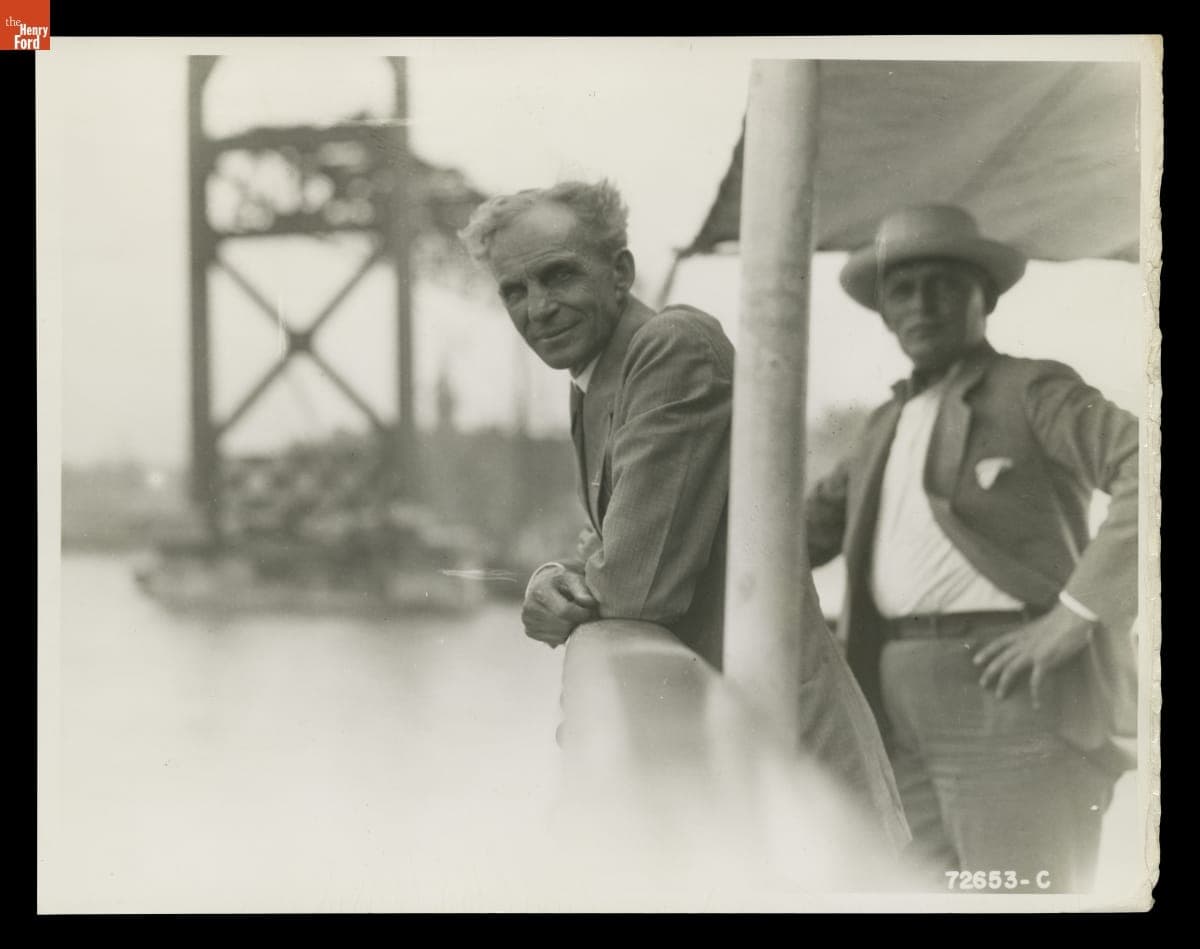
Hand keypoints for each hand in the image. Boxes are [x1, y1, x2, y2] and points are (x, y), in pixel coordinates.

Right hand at [522, 566, 598, 647]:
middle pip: (563, 625)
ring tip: (571, 616)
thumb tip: (588, 601)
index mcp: (540, 591)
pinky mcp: (529, 631)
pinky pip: (553, 641)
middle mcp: (529, 607)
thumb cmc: (561, 582)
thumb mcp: (572, 578)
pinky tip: (562, 622)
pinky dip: (562, 634)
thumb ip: (581, 589)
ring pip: (559, 635)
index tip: (590, 610)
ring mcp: (528, 621)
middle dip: (577, 621)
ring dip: (570, 628)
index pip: (565, 611)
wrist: (542, 586)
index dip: (582, 614)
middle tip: (581, 613)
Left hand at [973, 604, 1094, 707]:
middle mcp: (1022, 644)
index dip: (986, 652)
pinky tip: (1036, 704)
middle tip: (982, 683)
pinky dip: (1035, 694)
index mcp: (1021, 634)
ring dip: (1003, 684)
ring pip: (1010, 670)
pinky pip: (1035, 681)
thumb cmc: (1060, 620)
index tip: (976, 661)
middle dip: (989, 672)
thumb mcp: (1040, 626)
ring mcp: (1031, 653)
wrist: (1071, 617)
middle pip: (1000, 659)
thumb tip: (1033, 641)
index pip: (998, 643)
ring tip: (999, 695)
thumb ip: (1033, 636)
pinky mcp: (1044, 661)